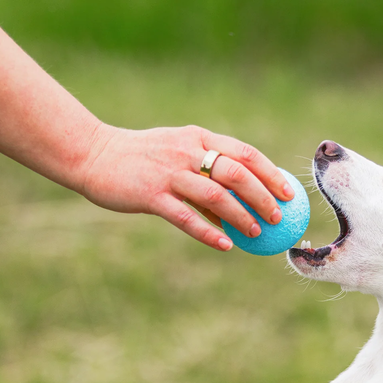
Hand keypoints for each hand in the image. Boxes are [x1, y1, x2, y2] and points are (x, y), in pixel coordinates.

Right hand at [80, 124, 294, 250]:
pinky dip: (208, 232)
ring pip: (216, 196)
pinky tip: (226, 245)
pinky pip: (186, 217)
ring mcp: (169, 173)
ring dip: (241, 216)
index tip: (289, 192)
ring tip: (256, 234)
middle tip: (278, 217)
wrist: (93, 156)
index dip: (270, 173)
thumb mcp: (176, 155)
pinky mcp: (151, 195)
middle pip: (237, 173)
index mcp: (198, 138)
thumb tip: (237, 207)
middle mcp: (187, 152)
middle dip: (263, 196)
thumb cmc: (140, 159)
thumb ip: (205, 173)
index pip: (244, 152)